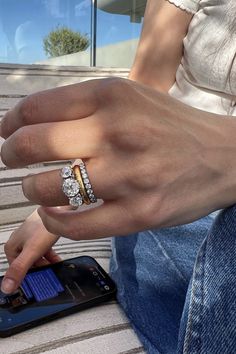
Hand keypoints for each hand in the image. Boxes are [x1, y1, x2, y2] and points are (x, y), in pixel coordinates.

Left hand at [1, 78, 235, 239]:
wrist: (223, 157)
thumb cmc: (171, 127)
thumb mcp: (131, 98)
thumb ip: (84, 106)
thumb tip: (29, 123)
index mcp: (113, 97)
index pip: (36, 108)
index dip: (10, 122)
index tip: (7, 132)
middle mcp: (118, 132)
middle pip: (32, 144)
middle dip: (10, 155)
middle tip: (11, 160)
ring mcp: (129, 176)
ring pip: (47, 188)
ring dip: (30, 190)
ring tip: (34, 188)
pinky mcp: (140, 214)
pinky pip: (75, 225)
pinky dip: (54, 221)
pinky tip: (54, 214)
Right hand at [1, 209, 60, 293]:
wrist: (59, 210)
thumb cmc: (43, 226)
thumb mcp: (31, 252)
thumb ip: (19, 269)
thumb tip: (6, 286)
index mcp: (12, 247)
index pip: (16, 270)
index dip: (28, 277)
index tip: (38, 281)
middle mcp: (19, 242)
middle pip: (27, 263)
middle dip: (39, 269)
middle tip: (48, 274)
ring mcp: (30, 238)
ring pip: (36, 257)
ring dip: (46, 264)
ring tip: (54, 268)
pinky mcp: (40, 235)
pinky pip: (44, 250)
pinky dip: (50, 256)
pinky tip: (57, 260)